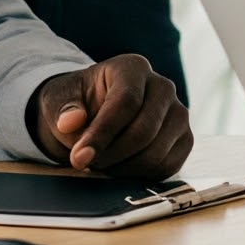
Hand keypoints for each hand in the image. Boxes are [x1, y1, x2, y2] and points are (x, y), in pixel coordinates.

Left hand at [27, 55, 194, 180]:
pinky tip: (120, 168)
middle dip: (112, 155)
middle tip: (87, 164)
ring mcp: (178, 112)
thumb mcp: (59, 100)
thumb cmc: (78, 103)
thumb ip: (63, 109)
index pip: (126, 102)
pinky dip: (141, 176)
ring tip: (102, 163)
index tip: (78, 159)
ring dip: (124, 168)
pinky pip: (168, 167)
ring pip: (157, 153)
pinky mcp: (184, 139)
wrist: (95, 113)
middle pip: (145, 130)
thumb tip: (70, 122)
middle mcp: (162, 86)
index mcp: (133, 68)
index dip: (102, 134)